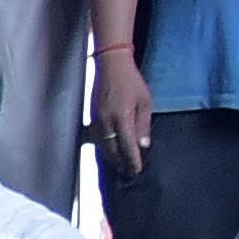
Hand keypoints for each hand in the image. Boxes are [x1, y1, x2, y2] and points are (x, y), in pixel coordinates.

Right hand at [95, 49, 153, 178]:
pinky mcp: (93, 118)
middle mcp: (106, 122)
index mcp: (122, 118)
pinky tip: (110, 151)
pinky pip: (97, 138)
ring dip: (111, 158)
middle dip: (120, 163)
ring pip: (102, 146)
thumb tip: (143, 144)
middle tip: (129, 172)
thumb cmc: (131, 82)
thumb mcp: (145, 101)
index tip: (136, 170)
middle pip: (112, 150)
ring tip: (120, 165)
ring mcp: (97, 121)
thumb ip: (143, 124)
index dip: (132, 160)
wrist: (111, 66)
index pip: (127, 146)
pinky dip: (104, 147)